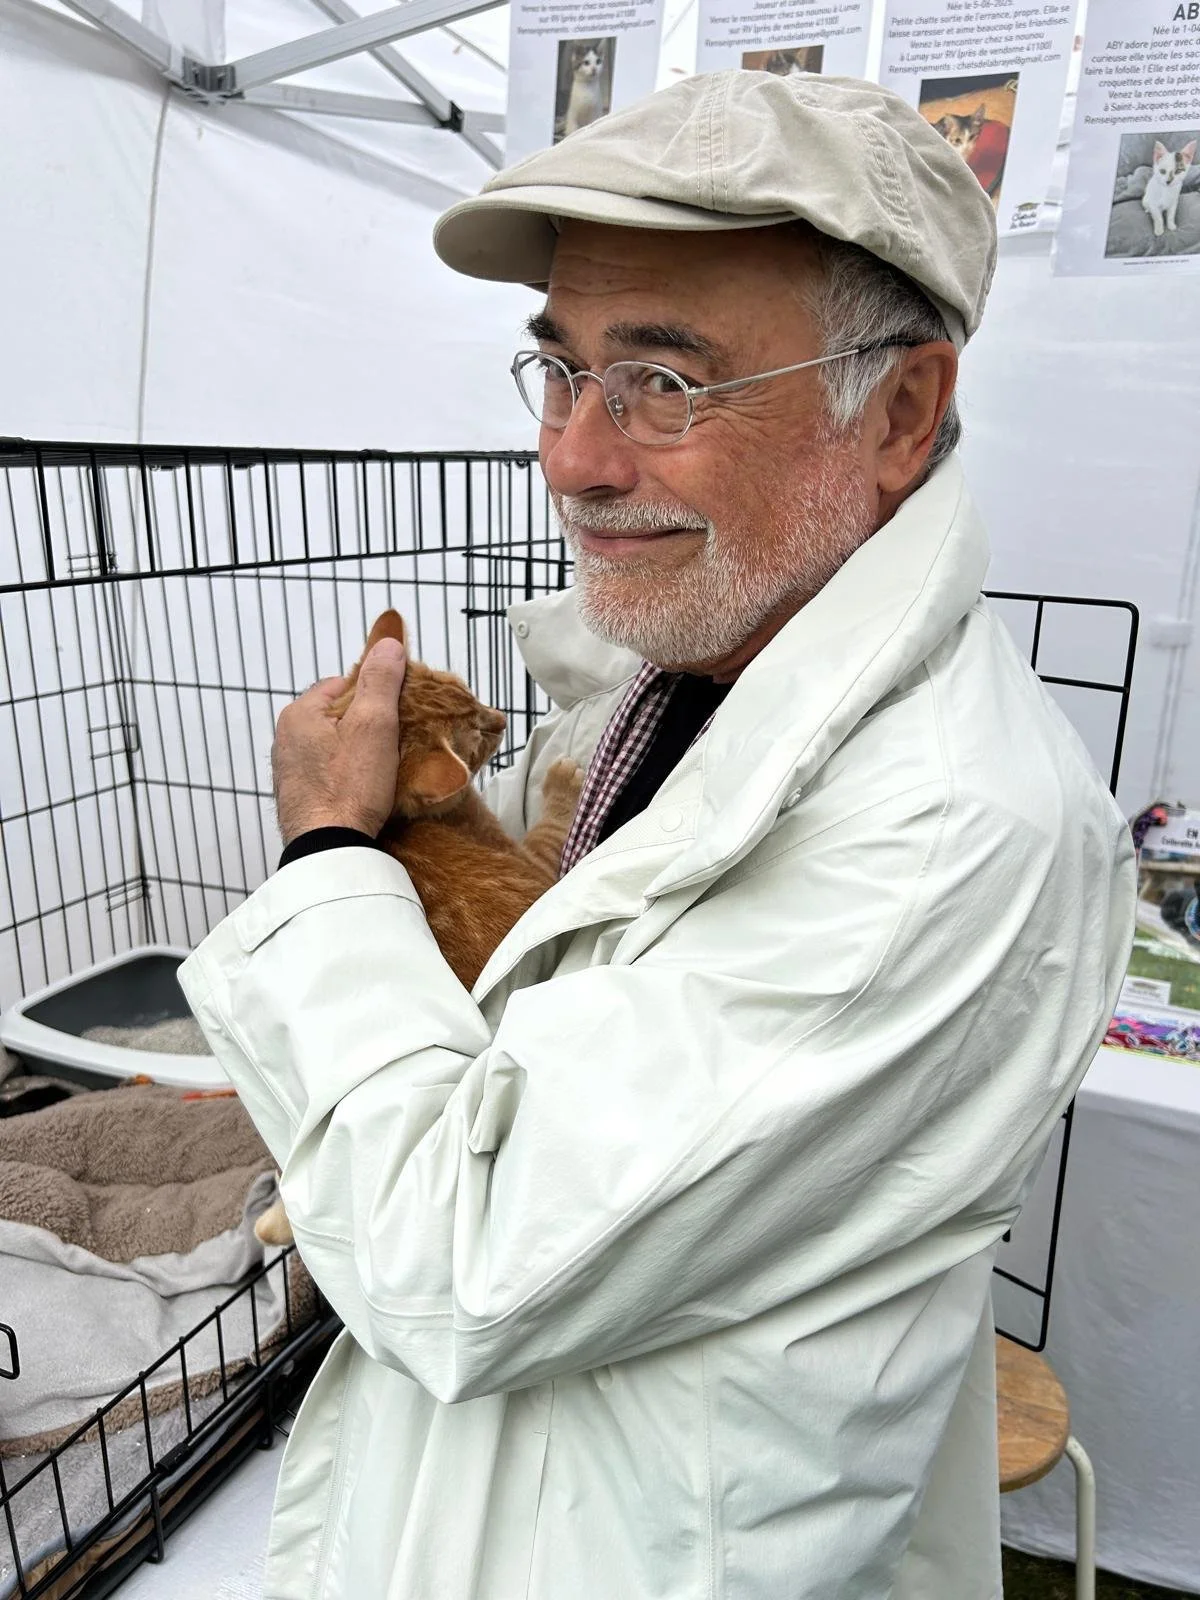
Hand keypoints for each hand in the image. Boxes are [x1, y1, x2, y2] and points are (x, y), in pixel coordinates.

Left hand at [272, 638, 406, 845]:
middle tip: (394, 745)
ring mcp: (290, 772)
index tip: (397, 714)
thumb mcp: (374, 724)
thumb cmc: (349, 787)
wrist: (329, 850)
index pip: (344, 684)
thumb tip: (387, 644)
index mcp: (299, 714)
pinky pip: (329, 775)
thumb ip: (380, 680)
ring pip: (335, 748)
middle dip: (368, 726)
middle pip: (339, 717)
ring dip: (359, 754)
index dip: (375, 695)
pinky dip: (348, 779)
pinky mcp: (299, 799)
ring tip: (384, 772)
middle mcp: (286, 740)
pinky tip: (366, 793)